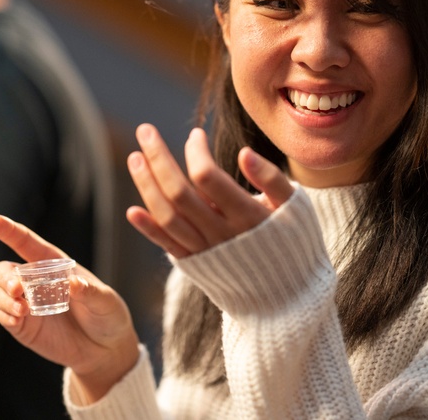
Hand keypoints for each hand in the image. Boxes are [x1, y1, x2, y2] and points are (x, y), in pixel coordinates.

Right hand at [0, 215, 138, 403]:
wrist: (106, 349)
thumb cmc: (108, 316)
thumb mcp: (106, 301)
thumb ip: (90, 292)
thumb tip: (73, 284)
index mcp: (56, 266)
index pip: (28, 244)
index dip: (10, 231)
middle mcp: (37, 282)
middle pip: (6, 269)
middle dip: (5, 276)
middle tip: (17, 289)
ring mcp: (28, 305)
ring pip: (0, 293)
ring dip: (4, 298)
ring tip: (22, 308)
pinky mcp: (25, 327)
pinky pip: (5, 317)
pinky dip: (7, 315)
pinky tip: (19, 318)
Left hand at [126, 124, 293, 257]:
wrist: (289, 296)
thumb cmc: (294, 242)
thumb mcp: (295, 207)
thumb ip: (272, 178)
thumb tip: (244, 152)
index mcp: (248, 216)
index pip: (207, 176)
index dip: (196, 151)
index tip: (195, 134)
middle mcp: (223, 235)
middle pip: (179, 193)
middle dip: (159, 158)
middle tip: (145, 131)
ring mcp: (206, 253)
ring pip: (167, 217)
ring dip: (146, 186)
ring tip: (134, 158)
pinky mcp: (197, 267)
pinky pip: (168, 246)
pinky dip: (148, 229)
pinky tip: (132, 210)